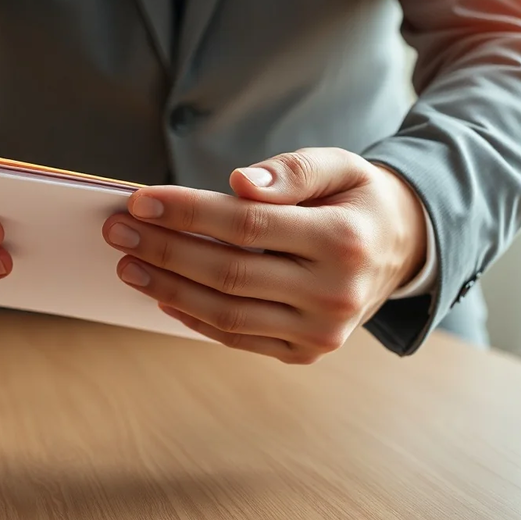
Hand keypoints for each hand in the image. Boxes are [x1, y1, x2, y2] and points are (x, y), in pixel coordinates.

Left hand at [102, 148, 426, 363]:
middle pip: (228, 273)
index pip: (247, 226)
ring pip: (226, 314)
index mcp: (343, 239)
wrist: (402, 250)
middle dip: (165, 249)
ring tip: (127, 263)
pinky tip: (160, 291)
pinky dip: (193, 317)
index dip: (188, 213)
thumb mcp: (341, 166)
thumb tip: (239, 182)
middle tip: (117, 229)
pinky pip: (237, 338)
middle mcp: (335, 293)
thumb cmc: (357, 199)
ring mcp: (321, 332)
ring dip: (167, 287)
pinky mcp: (306, 353)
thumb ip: (293, 170)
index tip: (141, 201)